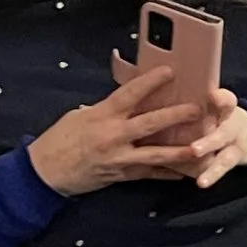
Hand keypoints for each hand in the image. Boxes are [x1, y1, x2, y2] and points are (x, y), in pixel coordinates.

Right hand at [29, 59, 218, 196]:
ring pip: (154, 154)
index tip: (170, 71)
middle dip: (175, 116)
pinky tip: (184, 173)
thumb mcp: (79, 116)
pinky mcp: (121, 175)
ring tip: (200, 147)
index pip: (130, 94)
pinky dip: (166, 173)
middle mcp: (113, 135)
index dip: (150, 82)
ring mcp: (119, 158)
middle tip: (197, 109)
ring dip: (179, 151)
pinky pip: (148, 174)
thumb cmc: (60, 140)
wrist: (46, 172)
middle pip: (150, 123)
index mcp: (102, 115)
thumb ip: (105, 110)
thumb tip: (125, 102)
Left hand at [180, 86, 246, 191]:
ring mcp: (234, 147)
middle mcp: (231, 128)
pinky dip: (210, 176)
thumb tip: (153, 84)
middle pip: (223, 134)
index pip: (227, 101)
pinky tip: (200, 183)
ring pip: (224, 159)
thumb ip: (197, 97)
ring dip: (212, 169)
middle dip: (209, 142)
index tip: (213, 96)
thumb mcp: (213, 103)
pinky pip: (220, 169)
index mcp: (225, 110)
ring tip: (201, 180)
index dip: (222, 99)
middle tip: (195, 149)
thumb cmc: (217, 114)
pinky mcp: (231, 161)